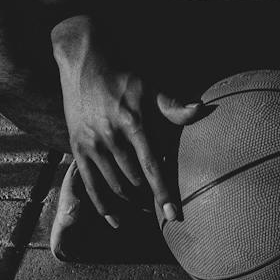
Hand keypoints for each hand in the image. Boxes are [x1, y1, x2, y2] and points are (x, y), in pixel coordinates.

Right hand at [52, 16, 205, 226]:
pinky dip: (103, 206)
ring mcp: (92, 143)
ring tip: (147, 209)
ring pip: (114, 185)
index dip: (164, 193)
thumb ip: (173, 106)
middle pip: (134, 180)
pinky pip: (90, 184)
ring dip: (132, 202)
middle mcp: (111, 136)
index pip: (152, 166)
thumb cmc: (124, 73)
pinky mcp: (77, 147)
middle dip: (150, 198)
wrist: (84, 58)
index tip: (175, 215)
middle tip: (164, 209)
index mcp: (133, 122)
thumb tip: (202, 111)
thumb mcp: (150, 85)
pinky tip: (116, 220)